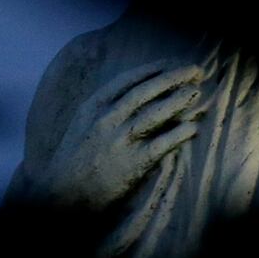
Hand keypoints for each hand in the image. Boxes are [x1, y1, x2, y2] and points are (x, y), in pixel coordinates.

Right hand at [45, 61, 210, 208]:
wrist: (62, 194)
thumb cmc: (74, 159)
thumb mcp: (82, 125)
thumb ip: (103, 109)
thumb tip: (134, 95)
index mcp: (93, 107)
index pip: (127, 80)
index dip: (152, 70)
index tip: (169, 63)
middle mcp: (106, 119)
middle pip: (145, 91)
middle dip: (172, 77)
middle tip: (193, 69)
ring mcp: (120, 140)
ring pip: (155, 113)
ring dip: (179, 100)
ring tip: (196, 92)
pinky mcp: (133, 163)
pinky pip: (162, 144)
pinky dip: (179, 134)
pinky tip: (192, 127)